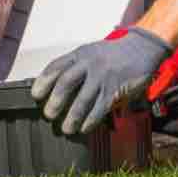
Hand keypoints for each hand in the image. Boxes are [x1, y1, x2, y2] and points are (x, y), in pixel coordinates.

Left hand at [30, 27, 171, 134]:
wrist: (141, 48)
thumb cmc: (112, 54)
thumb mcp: (91, 53)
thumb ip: (76, 67)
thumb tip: (56, 89)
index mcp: (80, 54)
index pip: (56, 66)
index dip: (43, 81)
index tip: (35, 95)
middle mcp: (89, 63)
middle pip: (66, 82)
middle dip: (55, 101)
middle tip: (48, 115)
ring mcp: (103, 76)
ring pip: (83, 99)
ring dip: (72, 116)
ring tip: (66, 129)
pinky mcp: (115, 88)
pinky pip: (100, 107)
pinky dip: (90, 119)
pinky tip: (84, 128)